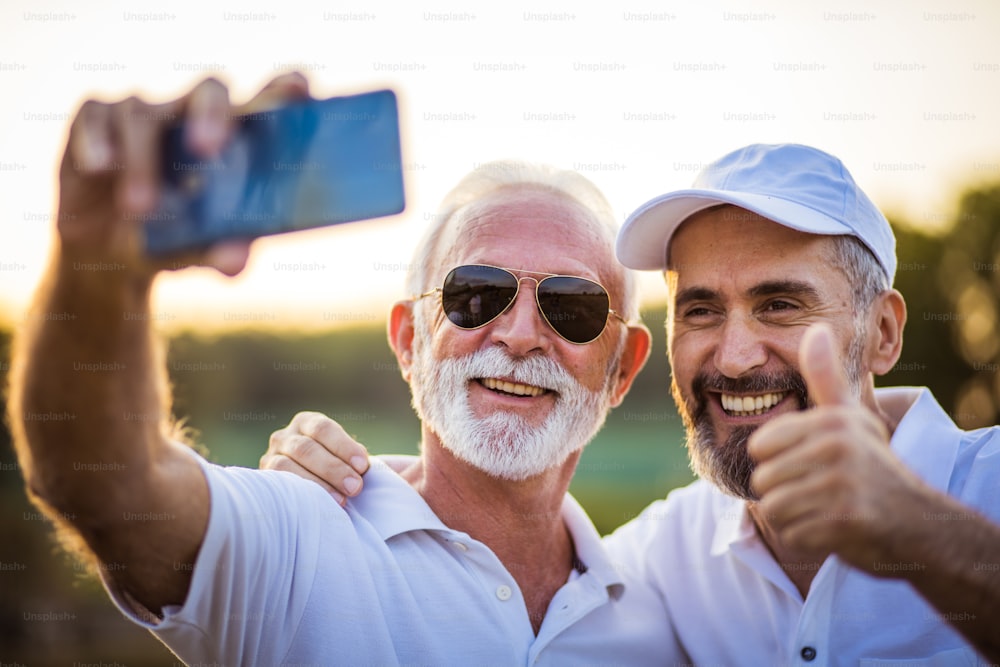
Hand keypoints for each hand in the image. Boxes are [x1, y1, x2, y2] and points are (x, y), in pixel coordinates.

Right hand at [57, 72, 311, 277]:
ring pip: (145, 116)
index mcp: (233, 140)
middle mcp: (190, 115)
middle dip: (212, 114)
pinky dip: (98, 141)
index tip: (299, 92)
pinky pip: (96, 115)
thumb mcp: (197, 251)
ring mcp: (143, 113)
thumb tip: (235, 260)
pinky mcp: (95, 119)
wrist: (105, 255)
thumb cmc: (171, 240)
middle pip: (210, 90)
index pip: (268, 99)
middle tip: (208, 149)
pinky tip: (100, 167)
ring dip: (142, 161)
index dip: (285, 88)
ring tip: (140, 209)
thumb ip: (220, 251)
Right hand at [261, 411, 370, 504]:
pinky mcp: (264, 480)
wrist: (310, 486)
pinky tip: (317, 506)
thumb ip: (358, 457)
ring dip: (316, 484)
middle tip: (356, 487)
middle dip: (333, 469)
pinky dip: (299, 495)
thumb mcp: (345, 456)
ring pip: (287, 468)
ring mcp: (270, 457)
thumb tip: (387, 467)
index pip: (324, 429)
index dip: (343, 446)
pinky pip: (276, 485)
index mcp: (307, 422)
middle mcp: (285, 436)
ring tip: (342, 501)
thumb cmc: (338, 470)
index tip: (363, 466)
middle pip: (306, 449)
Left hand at [748, 323, 929, 572]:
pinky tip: (833, 530)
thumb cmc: (871, 467)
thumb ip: (825, 376)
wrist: (916, 522)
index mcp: (830, 421)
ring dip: (795, 518)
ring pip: (774, 508)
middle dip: (786, 493)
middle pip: (763, 479)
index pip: (760, 446)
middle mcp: (836, 446)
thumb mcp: (850, 417)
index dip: (778, 462)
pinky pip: (792, 534)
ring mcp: (842, 483)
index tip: (812, 465)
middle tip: (822, 492)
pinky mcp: (845, 520)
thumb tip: (814, 328)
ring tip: (826, 509)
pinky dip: (806, 538)